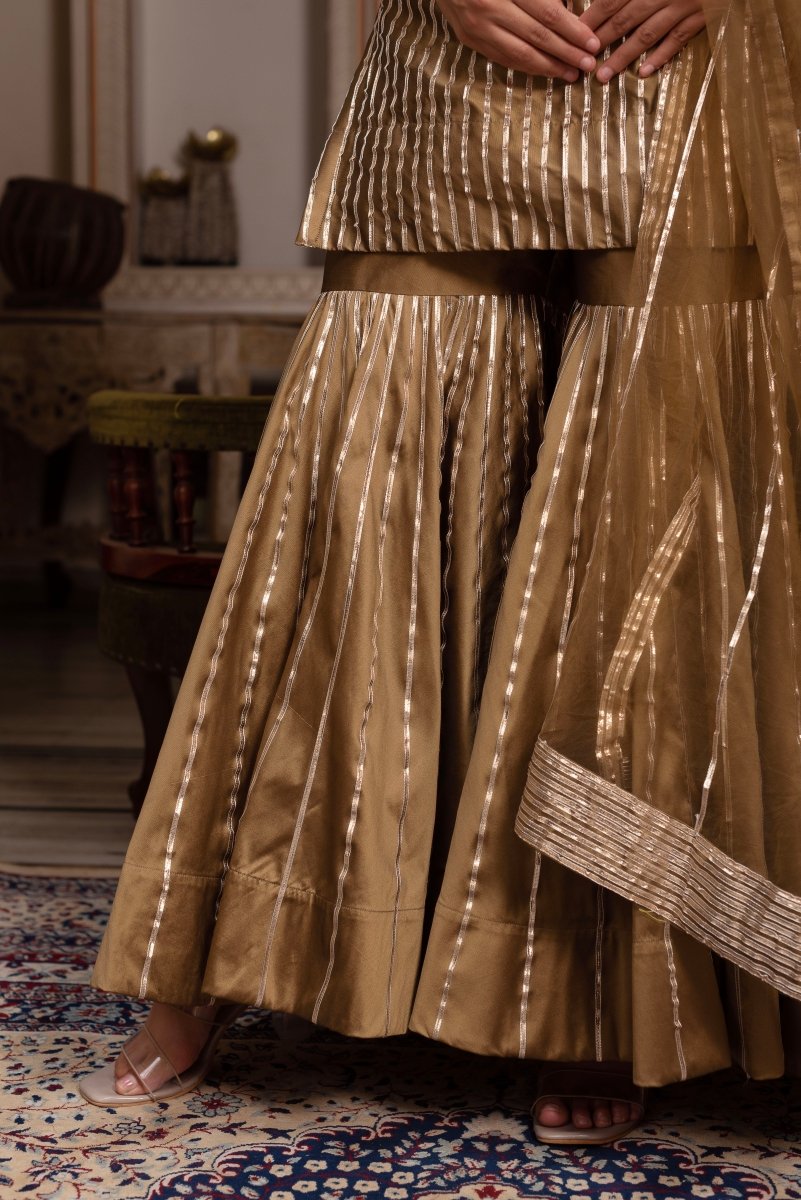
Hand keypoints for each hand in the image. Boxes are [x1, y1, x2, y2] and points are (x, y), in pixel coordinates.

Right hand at [436, 0, 601, 81]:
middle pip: (538, 37)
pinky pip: (503, 58)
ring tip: (571, 73)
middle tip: (589, 64)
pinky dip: (526, 67)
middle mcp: (490, 9)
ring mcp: (478, 27)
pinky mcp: (470, 39)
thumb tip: (568, 10)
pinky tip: (544, 70)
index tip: (592, 42)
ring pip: (520, 54)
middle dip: (567, 52)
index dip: (573, 30)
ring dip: (549, 67)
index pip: (548, 14)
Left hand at [580, 0, 707, 81]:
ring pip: (648, 33)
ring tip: (605, 75)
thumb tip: (605, 0)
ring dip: (624, 56)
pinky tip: (644, 72)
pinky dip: (661, 56)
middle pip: (625, 19)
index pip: (612, 1)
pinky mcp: (701, 15)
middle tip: (583, 63)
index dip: (593, 20)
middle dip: (602, 42)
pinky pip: (678, 38)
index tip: (575, 37)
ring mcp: (682, 4)